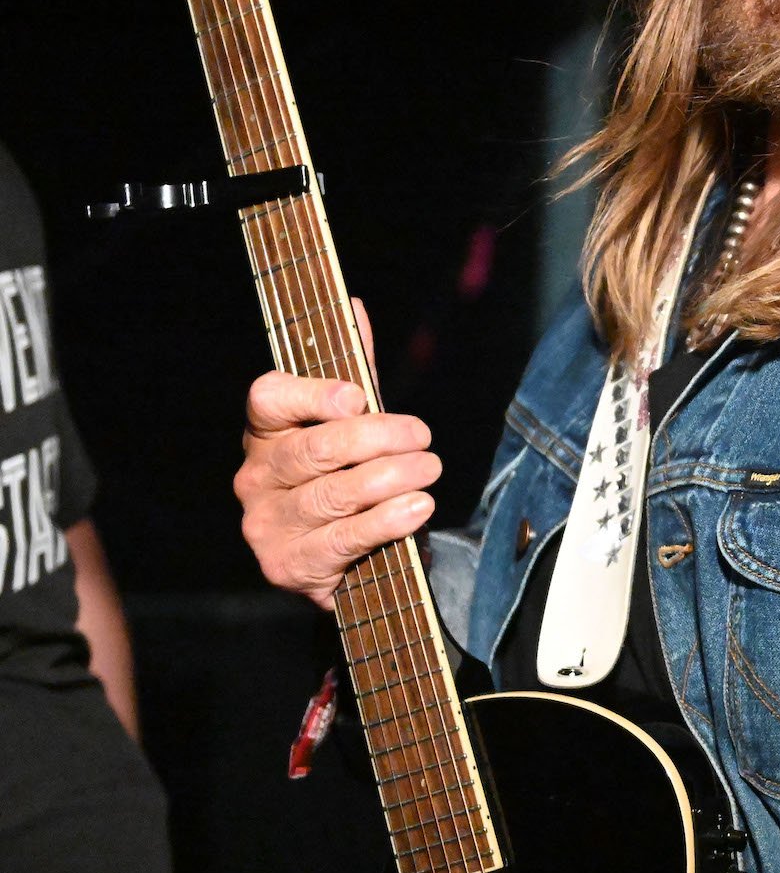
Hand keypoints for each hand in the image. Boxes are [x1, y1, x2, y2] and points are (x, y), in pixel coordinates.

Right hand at [233, 300, 440, 608]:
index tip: (356, 397)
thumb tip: (354, 308)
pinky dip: (386, 521)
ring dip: (391, 478)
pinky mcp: (288, 565)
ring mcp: (267, 524)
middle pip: (313, 449)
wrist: (340, 558)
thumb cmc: (344, 477)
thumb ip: (355, 369)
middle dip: (377, 439)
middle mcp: (256, 476)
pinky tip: (417, 507)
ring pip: (332, 494)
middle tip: (422, 437)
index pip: (268, 399)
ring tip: (429, 469)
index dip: (311, 394)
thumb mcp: (351, 423)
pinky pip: (342, 539)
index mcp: (265, 431)